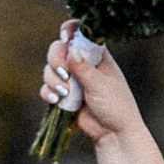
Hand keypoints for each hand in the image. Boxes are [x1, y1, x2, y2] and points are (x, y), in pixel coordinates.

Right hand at [39, 24, 138, 147]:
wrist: (114, 134)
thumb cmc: (116, 106)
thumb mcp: (101, 85)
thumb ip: (85, 69)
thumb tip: (72, 51)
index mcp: (96, 56)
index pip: (81, 34)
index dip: (70, 30)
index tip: (65, 35)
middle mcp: (82, 64)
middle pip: (58, 49)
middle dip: (56, 59)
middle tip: (64, 73)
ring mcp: (71, 79)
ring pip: (50, 69)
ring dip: (53, 79)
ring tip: (65, 93)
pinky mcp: (63, 95)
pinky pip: (47, 87)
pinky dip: (47, 92)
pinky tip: (56, 100)